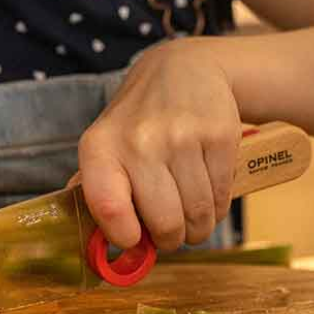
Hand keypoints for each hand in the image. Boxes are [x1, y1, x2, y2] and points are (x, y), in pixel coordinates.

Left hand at [76, 37, 241, 251]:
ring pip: (198, 216)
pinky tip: (206, 190)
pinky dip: (217, 208)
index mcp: (100, 147)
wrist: (186, 69)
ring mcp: (181, 137)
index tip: (133, 238)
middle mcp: (139, 140)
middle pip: (164, 223)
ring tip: (189, 210)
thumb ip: (96, 190)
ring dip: (197, 226)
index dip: (124, 236)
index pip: (108, 208)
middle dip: (170, 238)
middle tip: (170, 228)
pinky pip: (222, 199)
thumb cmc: (140, 119)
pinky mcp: (219, 136)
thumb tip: (91, 244)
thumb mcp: (106, 143)